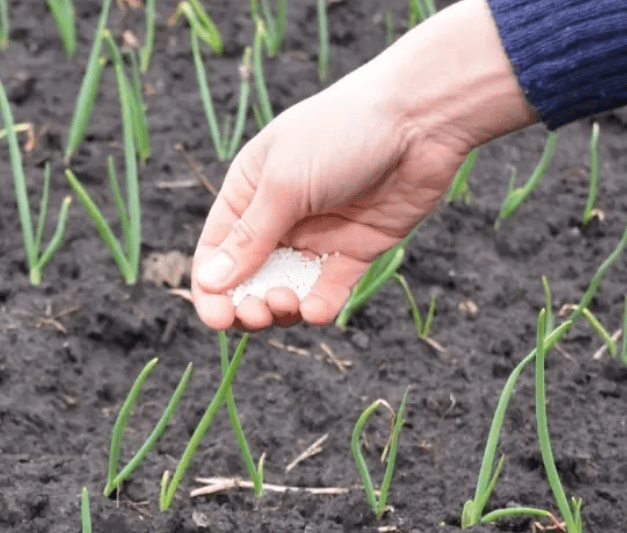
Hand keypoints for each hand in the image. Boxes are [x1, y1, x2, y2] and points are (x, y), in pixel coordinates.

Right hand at [191, 0, 537, 330]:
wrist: (418, 120)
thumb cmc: (340, 134)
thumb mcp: (284, 184)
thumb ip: (250, 237)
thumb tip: (209, 282)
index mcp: (249, 191)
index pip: (216, 251)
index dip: (210, 288)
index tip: (216, 318)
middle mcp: (279, 216)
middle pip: (249, 277)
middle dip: (247, 302)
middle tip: (257, 312)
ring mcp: (319, 234)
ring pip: (288, 288)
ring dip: (281, 308)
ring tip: (288, 304)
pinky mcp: (356, 249)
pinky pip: (330, 288)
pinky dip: (320, 306)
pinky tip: (317, 309)